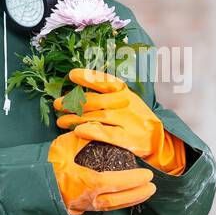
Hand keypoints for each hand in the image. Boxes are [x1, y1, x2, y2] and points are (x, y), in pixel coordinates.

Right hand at [47, 130, 155, 214]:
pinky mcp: (80, 209)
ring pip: (112, 207)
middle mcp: (87, 198)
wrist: (30, 181)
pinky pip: (104, 209)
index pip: (115, 183)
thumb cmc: (47, 162)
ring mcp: (83, 206)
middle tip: (152, 187)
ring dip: (131, 200)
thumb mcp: (67, 144)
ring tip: (145, 193)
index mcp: (85, 182)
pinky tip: (127, 199)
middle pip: (118, 200)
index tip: (147, 175)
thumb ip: (87, 138)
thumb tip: (104, 128)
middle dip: (138, 194)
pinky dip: (118, 204)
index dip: (133, 180)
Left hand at [54, 69, 186, 174]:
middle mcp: (125, 104)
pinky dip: (91, 131)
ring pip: (96, 117)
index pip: (105, 81)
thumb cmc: (136, 119)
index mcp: (124, 93)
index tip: (72, 75)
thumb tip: (80, 91)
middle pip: (95, 101)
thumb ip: (106, 96)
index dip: (88, 77)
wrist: (158, 140)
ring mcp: (127, 121)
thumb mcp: (126, 101)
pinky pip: (106, 133)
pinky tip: (78, 131)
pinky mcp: (128, 138)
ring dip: (75, 119)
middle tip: (57, 105)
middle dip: (73, 102)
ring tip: (60, 121)